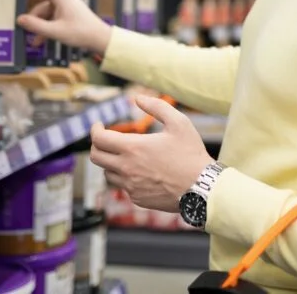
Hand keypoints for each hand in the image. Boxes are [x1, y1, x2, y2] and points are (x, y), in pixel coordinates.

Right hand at [11, 0, 111, 52]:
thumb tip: (20, 20)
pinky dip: (44, 26)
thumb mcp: (56, 31)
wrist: (100, 39)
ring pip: (43, 8)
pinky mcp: (66, 12)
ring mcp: (64, 3)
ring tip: (32, 39)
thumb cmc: (82, 32)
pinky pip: (50, 15)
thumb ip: (36, 26)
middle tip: (17, 12)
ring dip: (36, 22)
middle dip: (28, 5)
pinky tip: (39, 40)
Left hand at [90, 95, 213, 213]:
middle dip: (97, 145)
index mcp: (133, 148)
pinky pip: (123, 187)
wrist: (201, 189)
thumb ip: (156, 106)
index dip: (94, 129)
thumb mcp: (178, 122)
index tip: (99, 125)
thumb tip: (137, 98)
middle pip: (96, 157)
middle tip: (105, 139)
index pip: (99, 139)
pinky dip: (126, 177)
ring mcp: (131, 186)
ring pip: (107, 173)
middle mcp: (126, 168)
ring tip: (125, 155)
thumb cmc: (191, 154)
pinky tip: (141, 171)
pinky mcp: (137, 199)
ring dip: (111, 162)